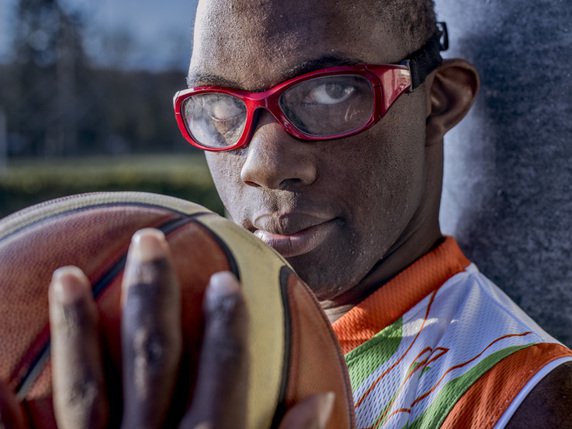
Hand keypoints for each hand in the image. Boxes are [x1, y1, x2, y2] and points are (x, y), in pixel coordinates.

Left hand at [47, 228, 334, 428]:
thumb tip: (321, 400)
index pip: (221, 375)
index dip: (227, 328)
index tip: (226, 281)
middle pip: (152, 360)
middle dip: (151, 296)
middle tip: (148, 241)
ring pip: (85, 384)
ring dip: (75, 325)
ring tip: (64, 273)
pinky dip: (12, 396)